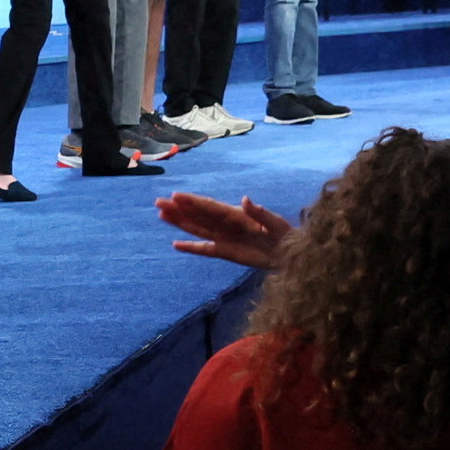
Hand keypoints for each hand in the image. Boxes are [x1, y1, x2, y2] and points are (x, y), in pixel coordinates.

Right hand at [158, 189, 294, 270]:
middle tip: (158, 202)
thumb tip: (245, 199)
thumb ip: (260, 213)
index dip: (193, 202)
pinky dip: (191, 247)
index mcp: (236, 215)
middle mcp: (226, 224)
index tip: (175, 196)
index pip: (210, 207)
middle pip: (198, 215)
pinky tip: (176, 244)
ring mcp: (224, 238)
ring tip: (161, 215)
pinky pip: (204, 249)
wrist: (291, 253)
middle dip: (179, 209)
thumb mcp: (276, 224)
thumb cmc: (286, 236)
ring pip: (197, 228)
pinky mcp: (226, 252)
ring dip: (180, 222)